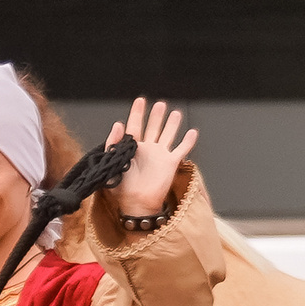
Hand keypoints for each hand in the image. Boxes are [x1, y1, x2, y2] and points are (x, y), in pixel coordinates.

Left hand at [106, 97, 197, 216]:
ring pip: (168, 135)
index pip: (135, 125)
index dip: (137, 112)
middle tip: (160, 104)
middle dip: (156, 115)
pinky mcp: (170, 164)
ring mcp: (160, 156)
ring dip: (172, 124)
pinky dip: (188, 141)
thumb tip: (118, 124)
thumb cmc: (122, 189)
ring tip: (175, 113)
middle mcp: (147, 150)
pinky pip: (181, 150)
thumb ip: (113, 144)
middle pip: (153, 127)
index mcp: (132, 148)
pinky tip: (192, 132)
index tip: (140, 100)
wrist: (137, 204)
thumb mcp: (112, 164)